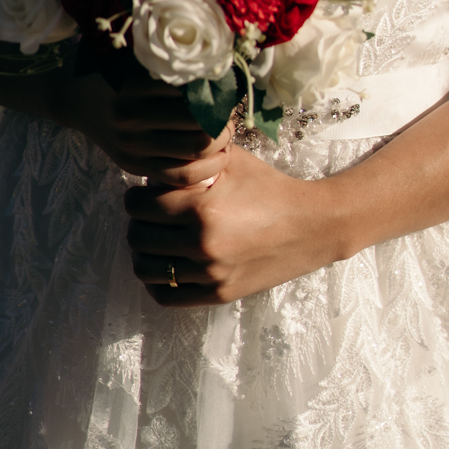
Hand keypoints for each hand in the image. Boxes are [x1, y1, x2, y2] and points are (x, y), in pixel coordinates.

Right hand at [60, 61, 232, 187]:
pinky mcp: (132, 164)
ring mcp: (130, 144)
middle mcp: (130, 115)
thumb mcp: (135, 51)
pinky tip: (218, 155)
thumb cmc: (113, 67)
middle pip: (199, 122)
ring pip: (195, 150)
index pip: (195, 89)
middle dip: (224, 118)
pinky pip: (180, 176)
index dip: (219, 90)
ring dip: (221, 142)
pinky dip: (208, 168)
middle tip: (230, 111)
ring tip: (226, 131)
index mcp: (133, 81)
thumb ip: (170, 54)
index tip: (227, 87)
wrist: (75, 98)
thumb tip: (219, 60)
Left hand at [123, 142, 331, 304]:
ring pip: (146, 270)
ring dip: (144, 253)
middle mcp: (202, 244)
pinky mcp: (219, 293)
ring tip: (155, 240)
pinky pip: (167, 296)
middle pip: (138, 237)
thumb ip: (193, 156)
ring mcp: (210, 274)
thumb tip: (158, 153)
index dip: (136, 196)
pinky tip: (167, 265)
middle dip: (138, 222)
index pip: (139, 206)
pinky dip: (158, 282)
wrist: (312, 225)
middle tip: (148, 215)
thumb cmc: (271, 187)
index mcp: (201, 209)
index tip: (143, 193)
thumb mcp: (233, 161)